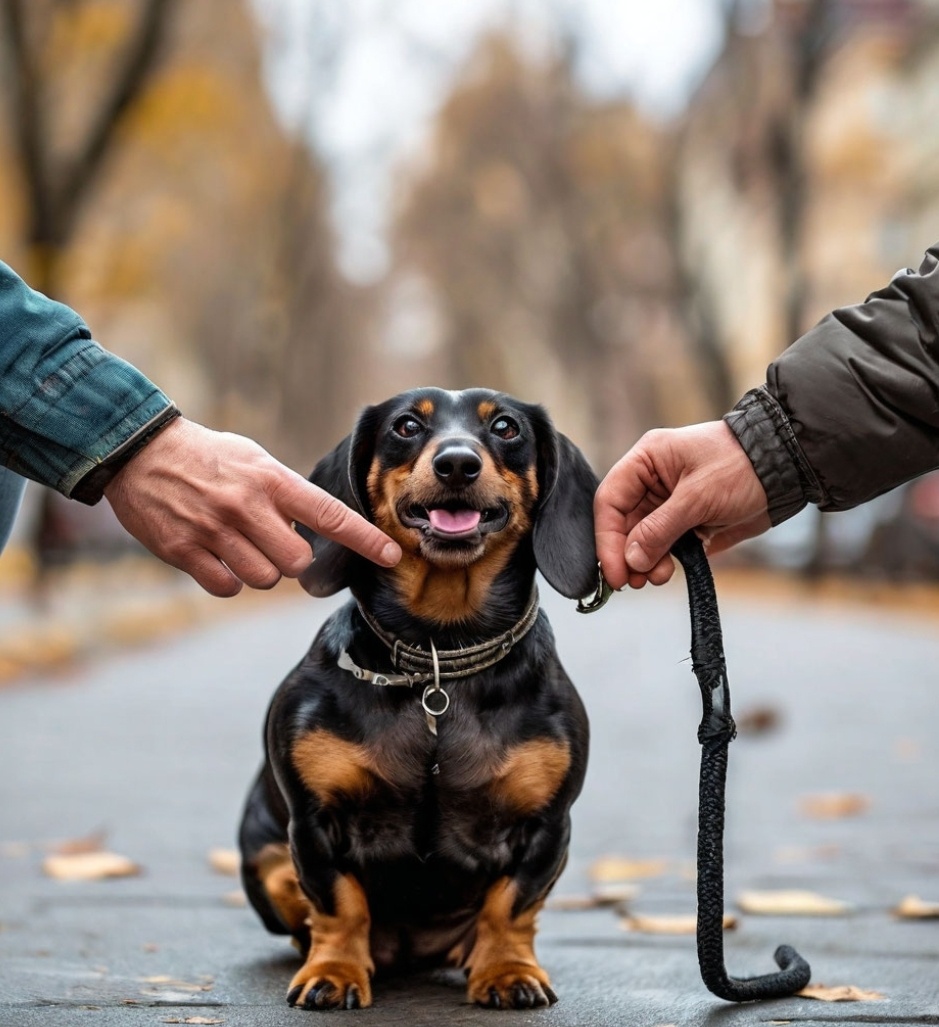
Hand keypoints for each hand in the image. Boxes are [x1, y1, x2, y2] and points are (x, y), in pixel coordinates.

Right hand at [103, 418, 400, 596]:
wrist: (140, 451)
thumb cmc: (209, 457)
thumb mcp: (255, 460)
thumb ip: (286, 494)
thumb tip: (316, 530)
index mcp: (271, 480)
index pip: (329, 514)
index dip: (364, 539)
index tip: (391, 554)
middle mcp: (247, 506)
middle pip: (296, 563)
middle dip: (290, 560)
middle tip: (269, 540)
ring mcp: (214, 530)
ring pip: (262, 579)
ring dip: (257, 570)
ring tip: (237, 543)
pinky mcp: (184, 551)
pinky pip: (227, 587)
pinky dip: (227, 580)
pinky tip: (215, 555)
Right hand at [594, 421, 769, 589]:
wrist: (789, 468)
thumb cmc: (742, 466)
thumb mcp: (698, 496)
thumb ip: (660, 529)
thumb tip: (631, 560)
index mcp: (646, 460)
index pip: (610, 501)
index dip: (607, 539)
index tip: (615, 571)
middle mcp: (651, 481)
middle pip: (623, 524)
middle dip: (628, 555)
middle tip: (635, 582)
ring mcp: (669, 503)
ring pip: (643, 539)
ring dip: (646, 562)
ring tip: (659, 578)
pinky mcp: (688, 521)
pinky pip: (665, 546)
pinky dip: (664, 561)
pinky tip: (670, 572)